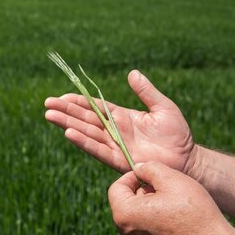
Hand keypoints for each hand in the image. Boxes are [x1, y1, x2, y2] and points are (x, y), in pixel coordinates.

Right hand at [44, 70, 195, 173]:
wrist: (187, 160)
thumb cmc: (177, 134)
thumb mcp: (163, 107)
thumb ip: (146, 91)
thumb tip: (132, 73)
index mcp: (121, 116)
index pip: (93, 107)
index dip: (77, 102)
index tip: (60, 97)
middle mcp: (113, 130)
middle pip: (84, 119)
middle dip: (65, 111)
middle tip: (47, 105)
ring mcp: (114, 145)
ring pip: (86, 132)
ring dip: (67, 124)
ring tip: (50, 116)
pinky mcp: (118, 159)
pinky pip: (97, 149)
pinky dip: (83, 141)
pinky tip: (69, 133)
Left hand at [108, 162, 228, 234]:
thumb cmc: (193, 212)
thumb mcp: (170, 178)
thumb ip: (148, 168)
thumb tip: (138, 168)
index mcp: (124, 214)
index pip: (116, 188)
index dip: (132, 176)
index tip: (149, 175)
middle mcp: (126, 234)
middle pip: (125, 203)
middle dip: (142, 191)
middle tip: (164, 189)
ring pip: (136, 217)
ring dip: (149, 206)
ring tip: (173, 203)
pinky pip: (146, 231)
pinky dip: (156, 222)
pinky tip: (177, 219)